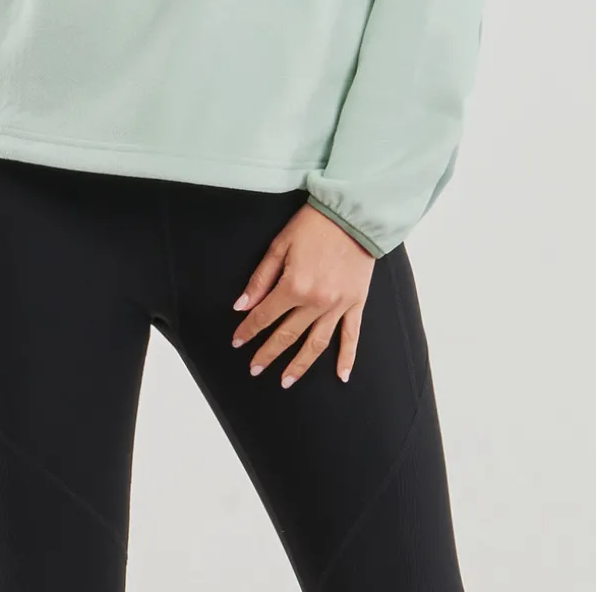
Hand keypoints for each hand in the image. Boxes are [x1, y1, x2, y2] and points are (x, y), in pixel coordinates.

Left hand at [230, 201, 374, 386]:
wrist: (353, 214)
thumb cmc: (314, 225)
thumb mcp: (280, 245)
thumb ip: (260, 279)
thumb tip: (241, 306)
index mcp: (294, 286)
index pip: (265, 315)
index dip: (249, 330)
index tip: (238, 341)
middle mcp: (316, 302)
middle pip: (287, 335)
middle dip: (269, 353)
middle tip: (255, 368)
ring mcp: (338, 306)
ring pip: (316, 343)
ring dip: (300, 365)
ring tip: (286, 381)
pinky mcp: (356, 303)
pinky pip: (351, 336)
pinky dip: (347, 358)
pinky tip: (341, 376)